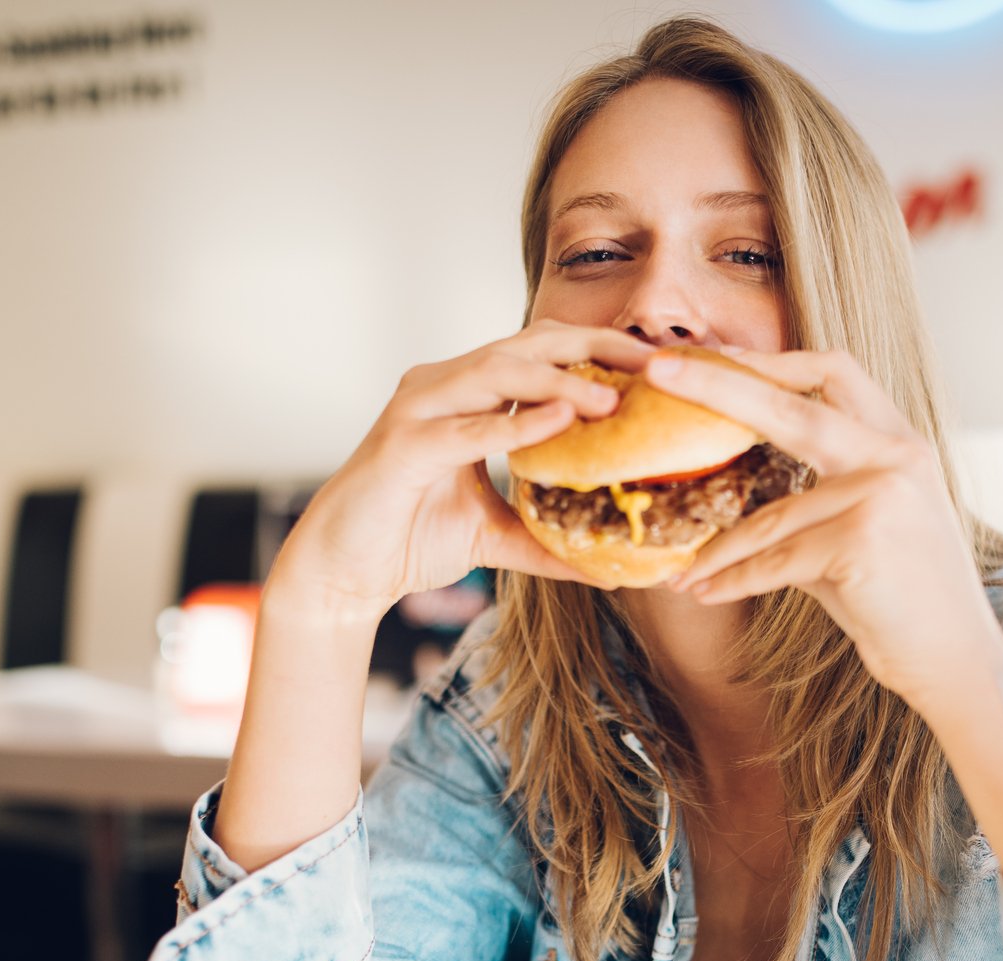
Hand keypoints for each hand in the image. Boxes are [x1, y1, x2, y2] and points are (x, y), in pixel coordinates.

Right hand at [269, 320, 652, 623]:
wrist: (343, 573)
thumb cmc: (410, 539)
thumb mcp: (496, 537)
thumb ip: (549, 541)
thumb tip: (613, 570)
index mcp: (468, 395)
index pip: (543, 352)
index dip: (600, 351)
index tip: (658, 365)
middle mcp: (442, 386)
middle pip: (528, 344)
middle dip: (594, 347)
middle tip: (654, 362)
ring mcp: (418, 410)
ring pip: (496, 374)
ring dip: (559, 382)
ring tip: (613, 399)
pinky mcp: (401, 446)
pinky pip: (465, 428)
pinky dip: (513, 424)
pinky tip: (559, 424)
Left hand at [646, 348, 999, 707]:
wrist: (957, 660)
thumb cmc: (904, 600)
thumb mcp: (865, 528)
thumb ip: (813, 495)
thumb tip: (732, 485)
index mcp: (899, 442)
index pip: (833, 373)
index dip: (769, 360)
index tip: (713, 355)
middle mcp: (894, 457)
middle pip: (790, 405)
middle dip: (718, 383)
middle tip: (657, 370)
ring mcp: (880, 496)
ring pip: (770, 515)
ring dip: (718, 549)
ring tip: (681, 571)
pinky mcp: (861, 541)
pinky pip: (774, 561)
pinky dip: (734, 581)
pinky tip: (702, 593)